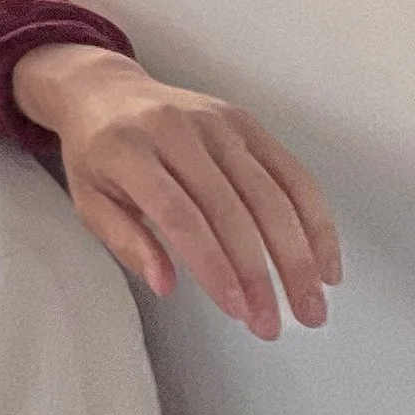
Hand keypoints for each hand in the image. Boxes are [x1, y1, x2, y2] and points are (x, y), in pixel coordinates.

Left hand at [12, 44, 339, 335]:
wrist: (102, 89)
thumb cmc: (96, 153)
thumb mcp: (89, 200)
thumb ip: (125, 243)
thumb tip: (165, 283)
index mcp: (129, 148)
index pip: (179, 213)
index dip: (213, 266)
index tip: (238, 310)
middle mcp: (176, 129)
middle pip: (230, 208)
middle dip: (259, 275)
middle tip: (273, 324)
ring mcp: (214, 121)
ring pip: (269, 193)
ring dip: (297, 256)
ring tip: (310, 307)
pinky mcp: (243, 121)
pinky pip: (290, 172)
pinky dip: (315, 220)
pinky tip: (324, 263)